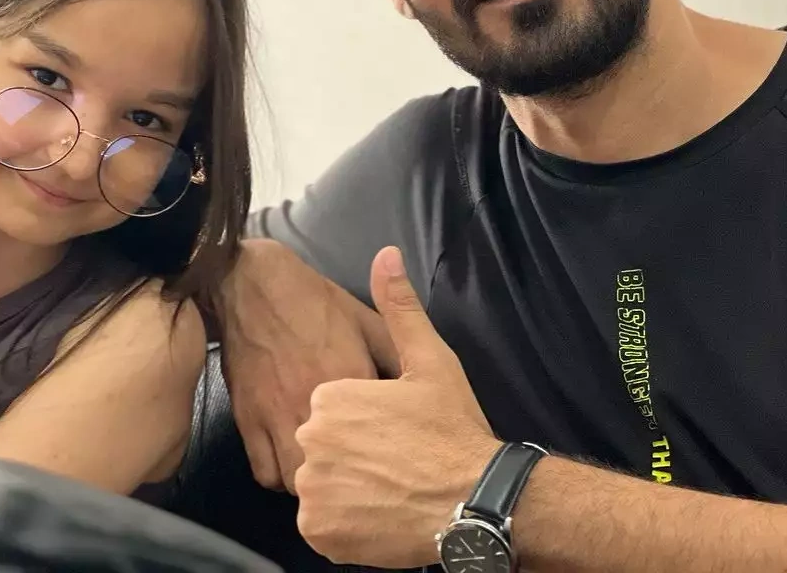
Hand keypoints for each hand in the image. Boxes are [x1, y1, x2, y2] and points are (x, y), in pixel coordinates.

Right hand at [219, 238, 395, 491]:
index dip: (390, 459)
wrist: (254, 286)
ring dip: (314, 486)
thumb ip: (399, 350)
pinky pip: (265, 473)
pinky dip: (279, 477)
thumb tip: (426, 384)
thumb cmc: (317, 302)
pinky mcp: (248, 422)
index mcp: (351, 381)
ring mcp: (277, 418)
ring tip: (327, 476)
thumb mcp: (367, 319)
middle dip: (350, 482)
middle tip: (361, 477)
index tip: (397, 464)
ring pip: (298, 482)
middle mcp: (314, 407)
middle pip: (337, 474)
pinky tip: (292, 463)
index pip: (380, 442)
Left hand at [294, 245, 498, 568]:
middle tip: (392, 462)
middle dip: (350, 454)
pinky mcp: (319, 533)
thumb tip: (386, 255)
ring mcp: (312, 489)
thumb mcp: (429, 360)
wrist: (475, 501)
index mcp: (328, 396)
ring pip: (320, 484)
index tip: (392, 431)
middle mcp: (310, 439)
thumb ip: (400, 307)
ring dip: (345, 489)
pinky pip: (321, 524)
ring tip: (386, 488)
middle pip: (322, 446)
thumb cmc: (451, 429)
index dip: (364, 421)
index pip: (332, 409)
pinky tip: (376, 512)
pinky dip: (342, 523)